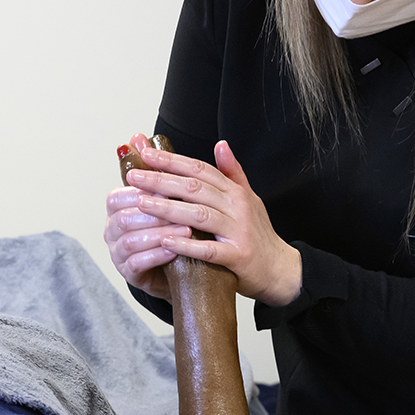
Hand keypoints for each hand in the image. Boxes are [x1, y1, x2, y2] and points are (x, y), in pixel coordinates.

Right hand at [104, 134, 192, 299]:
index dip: (141, 191)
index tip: (168, 188)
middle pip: (122, 218)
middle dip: (153, 213)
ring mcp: (118, 254)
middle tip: (182, 209)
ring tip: (187, 230)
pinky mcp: (129, 274)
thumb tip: (138, 136)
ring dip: (159, 233)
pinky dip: (157, 255)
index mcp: (117, 208)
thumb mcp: (164, 197)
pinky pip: (137, 264)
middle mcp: (111, 230)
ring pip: (130, 241)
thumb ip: (153, 169)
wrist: (179, 267)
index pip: (119, 195)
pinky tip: (176, 250)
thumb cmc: (170, 227)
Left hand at [123, 141, 302, 307]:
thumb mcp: (248, 198)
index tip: (146, 154)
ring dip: (168, 209)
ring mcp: (238, 232)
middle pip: (195, 188)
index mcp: (235, 192)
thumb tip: (220, 144)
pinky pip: (209, 250)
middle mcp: (237, 207)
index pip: (200, 170)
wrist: (280, 269)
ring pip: (199, 215)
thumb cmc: (258, 234)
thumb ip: (231, 172)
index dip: (172, 160)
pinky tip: (165, 241)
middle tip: (134, 176)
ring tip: (142, 204)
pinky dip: (187, 245)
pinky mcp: (238, 256)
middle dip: (161, 180)